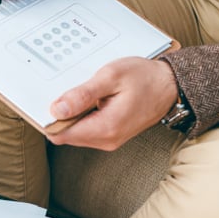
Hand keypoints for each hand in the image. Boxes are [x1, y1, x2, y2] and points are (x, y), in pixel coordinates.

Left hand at [47, 57, 179, 149]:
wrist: (171, 86)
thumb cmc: (144, 78)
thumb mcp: (111, 77)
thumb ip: (83, 94)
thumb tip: (57, 110)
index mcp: (105, 128)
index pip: (60, 134)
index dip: (49, 118)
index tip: (47, 101)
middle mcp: (106, 140)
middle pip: (65, 134)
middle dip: (61, 115)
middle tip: (68, 91)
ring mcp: (109, 140)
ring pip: (75, 133)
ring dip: (72, 115)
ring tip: (84, 93)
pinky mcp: (110, 136)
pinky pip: (86, 130)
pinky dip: (82, 116)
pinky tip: (91, 99)